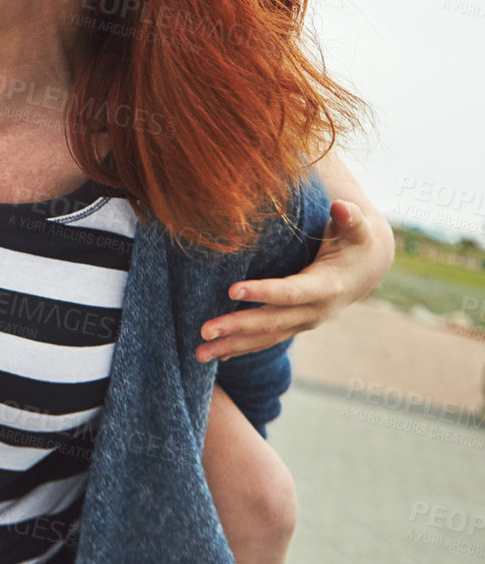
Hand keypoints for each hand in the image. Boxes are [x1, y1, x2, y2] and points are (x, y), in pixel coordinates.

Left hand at [195, 198, 389, 362]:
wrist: (365, 270)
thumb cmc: (355, 241)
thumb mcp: (358, 228)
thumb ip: (350, 218)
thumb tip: (341, 207)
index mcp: (327, 287)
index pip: (291, 292)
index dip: (263, 292)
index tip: (231, 289)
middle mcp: (315, 311)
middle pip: (272, 322)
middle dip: (237, 328)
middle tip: (204, 331)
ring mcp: (304, 322)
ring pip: (265, 338)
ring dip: (231, 346)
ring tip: (199, 354)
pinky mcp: (294, 325)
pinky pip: (266, 340)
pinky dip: (241, 348)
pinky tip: (216, 356)